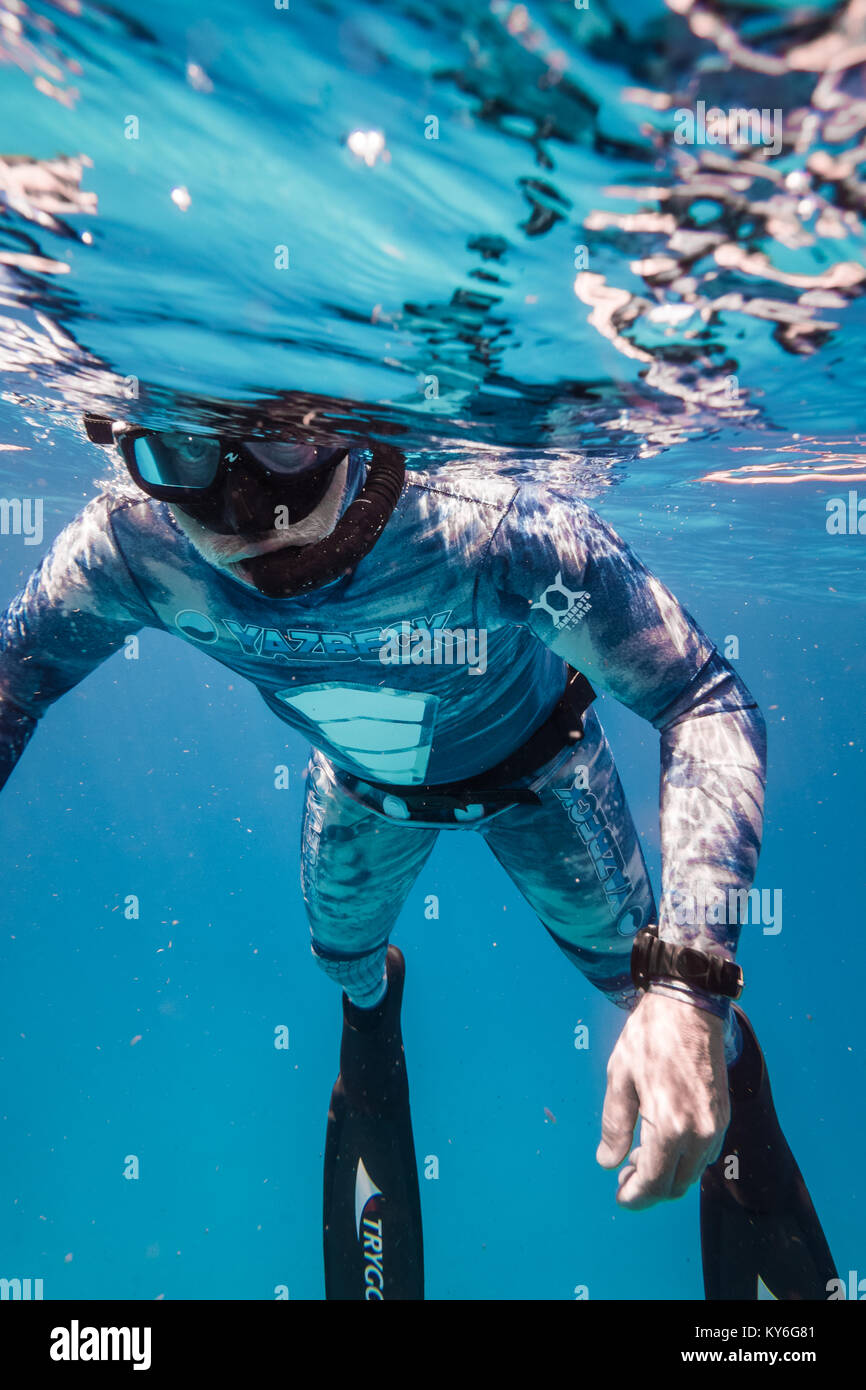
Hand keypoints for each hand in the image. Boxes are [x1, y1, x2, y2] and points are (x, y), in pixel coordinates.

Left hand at [596, 991, 729, 1208]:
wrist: (688, 1006)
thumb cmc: (649, 1038)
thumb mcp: (619, 1079)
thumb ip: (614, 1126)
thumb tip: (607, 1162)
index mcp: (670, 1127)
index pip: (653, 1182)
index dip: (634, 1196)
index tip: (620, 1197)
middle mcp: (699, 1133)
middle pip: (675, 1185)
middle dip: (649, 1189)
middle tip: (625, 1177)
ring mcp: (716, 1125)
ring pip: (692, 1171)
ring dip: (667, 1174)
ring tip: (639, 1157)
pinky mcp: (723, 1115)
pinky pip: (705, 1153)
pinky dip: (684, 1158)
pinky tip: (663, 1142)